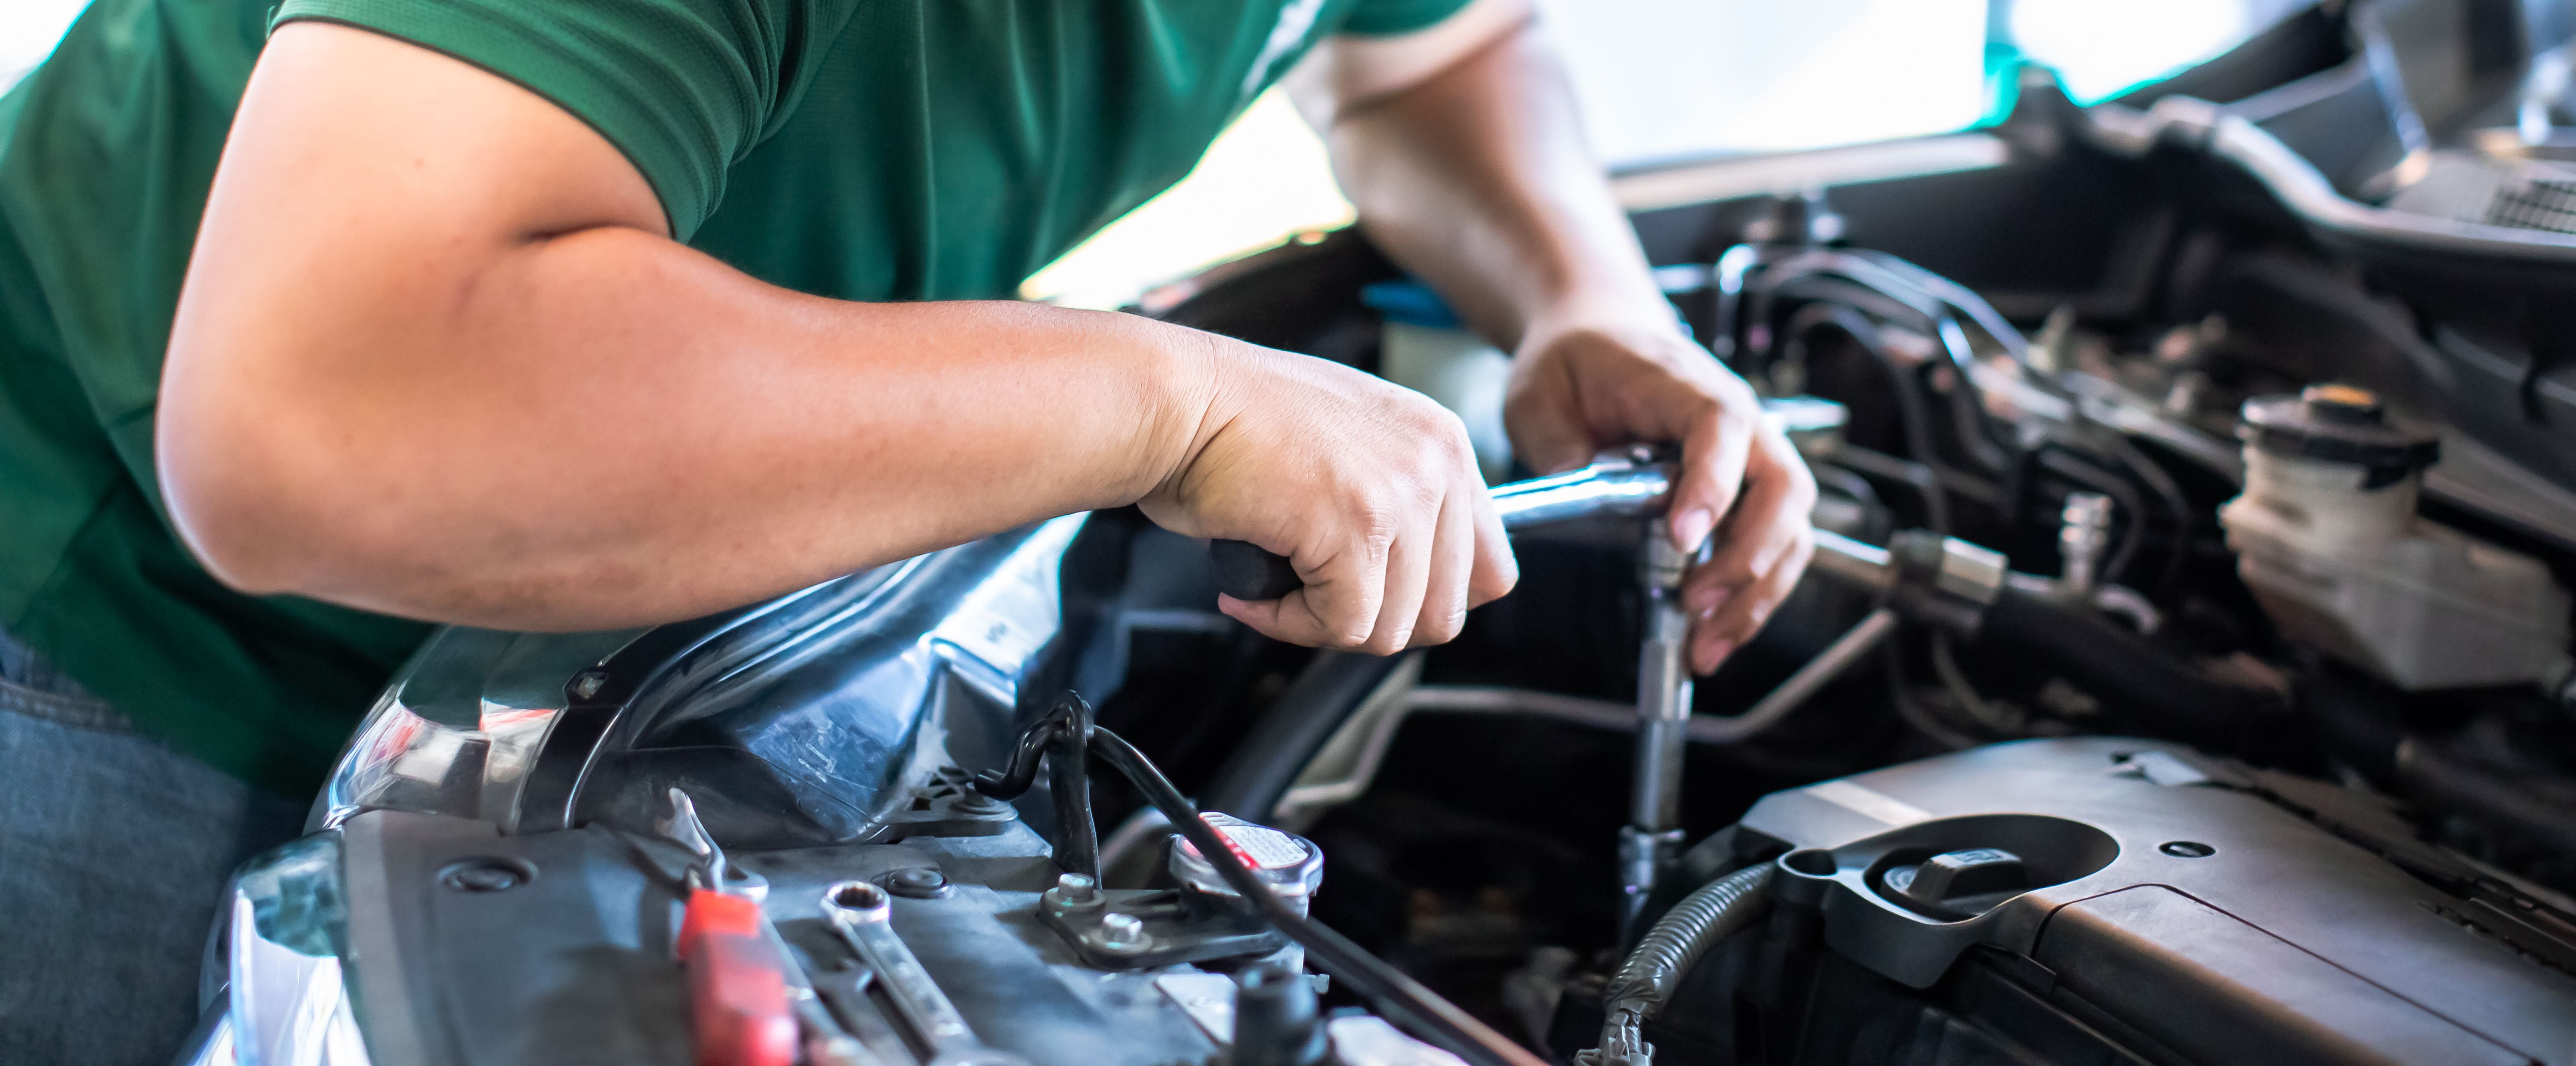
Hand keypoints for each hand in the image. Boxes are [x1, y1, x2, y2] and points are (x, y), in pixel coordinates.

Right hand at [1142, 341, 1518, 652]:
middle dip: (1372, 622)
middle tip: (1313, 600)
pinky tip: (1251, 591)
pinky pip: (1341, 625)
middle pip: (1445, 612)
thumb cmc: (1234, 421)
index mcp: (1441, 441)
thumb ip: (1396, 497)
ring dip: (1323, 625)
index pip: (1490, 568)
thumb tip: (1412, 579)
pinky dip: (1288, 623)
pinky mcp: (1355, 529)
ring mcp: (1400, 495)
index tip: (1374, 599)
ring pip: (1392, 628)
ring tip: (1274, 587)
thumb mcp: (1348, 444)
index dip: (1428, 602)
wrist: (1175, 400)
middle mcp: (1434, 463)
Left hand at [1505, 321, 1816, 673]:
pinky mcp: (1747, 490)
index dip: (1713, 485)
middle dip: (1748, 557)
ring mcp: (1752, 456)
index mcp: (1686, 385)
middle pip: (1781, 488)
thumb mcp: (1540, 391)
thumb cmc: (1576, 361)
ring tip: (1708, 644)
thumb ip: (1555, 440)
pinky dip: (1752, 594)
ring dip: (1757, 592)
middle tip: (1697, 604)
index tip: (1684, 538)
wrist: (1600, 334)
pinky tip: (1715, 633)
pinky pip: (1772, 545)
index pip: (1722, 429)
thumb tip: (1576, 482)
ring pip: (1789, 527)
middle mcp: (1739, 420)